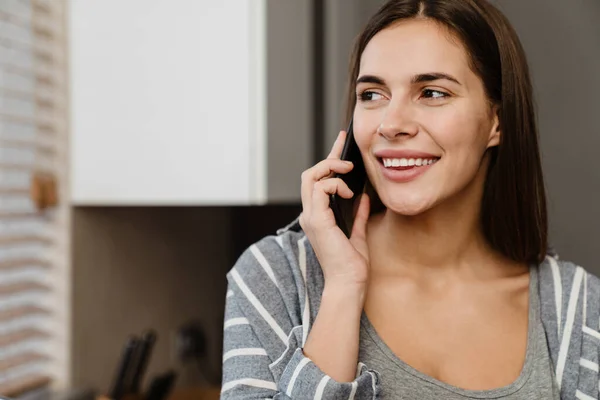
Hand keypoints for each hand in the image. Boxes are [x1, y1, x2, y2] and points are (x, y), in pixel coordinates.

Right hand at [299, 130, 370, 287]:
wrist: (349, 283)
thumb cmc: (352, 265)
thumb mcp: (358, 233)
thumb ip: (358, 214)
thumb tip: (364, 198)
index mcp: (318, 217)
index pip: (318, 183)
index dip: (330, 160)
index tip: (342, 144)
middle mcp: (310, 215)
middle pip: (310, 175)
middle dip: (328, 157)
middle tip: (345, 146)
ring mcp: (311, 217)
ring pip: (310, 177)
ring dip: (330, 168)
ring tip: (348, 170)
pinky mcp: (317, 220)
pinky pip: (320, 189)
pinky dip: (334, 184)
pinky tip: (348, 191)